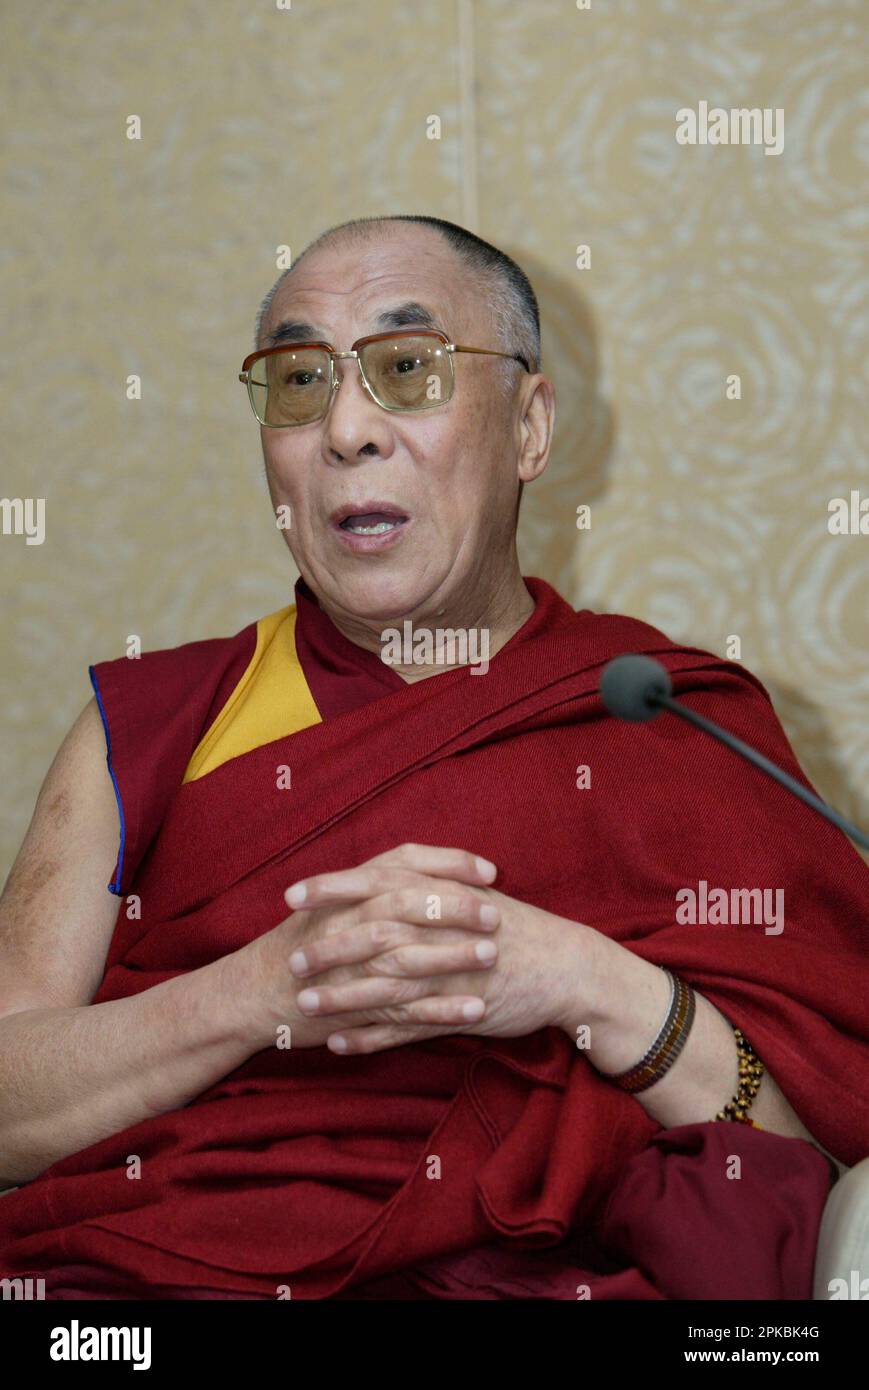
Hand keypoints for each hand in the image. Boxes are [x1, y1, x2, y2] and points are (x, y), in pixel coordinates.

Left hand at [282, 843, 609, 1054]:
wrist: (566, 968)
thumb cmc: (515, 927)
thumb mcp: (472, 892)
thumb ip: (426, 882)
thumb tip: (378, 874)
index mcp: (441, 893)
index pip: (375, 883)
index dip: (330, 889)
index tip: (290, 896)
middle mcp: (441, 930)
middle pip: (372, 936)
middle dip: (328, 949)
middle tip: (291, 960)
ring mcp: (449, 973)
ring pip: (385, 985)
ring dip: (341, 998)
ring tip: (304, 1006)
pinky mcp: (458, 1011)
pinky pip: (407, 1029)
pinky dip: (372, 1038)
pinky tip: (340, 1045)